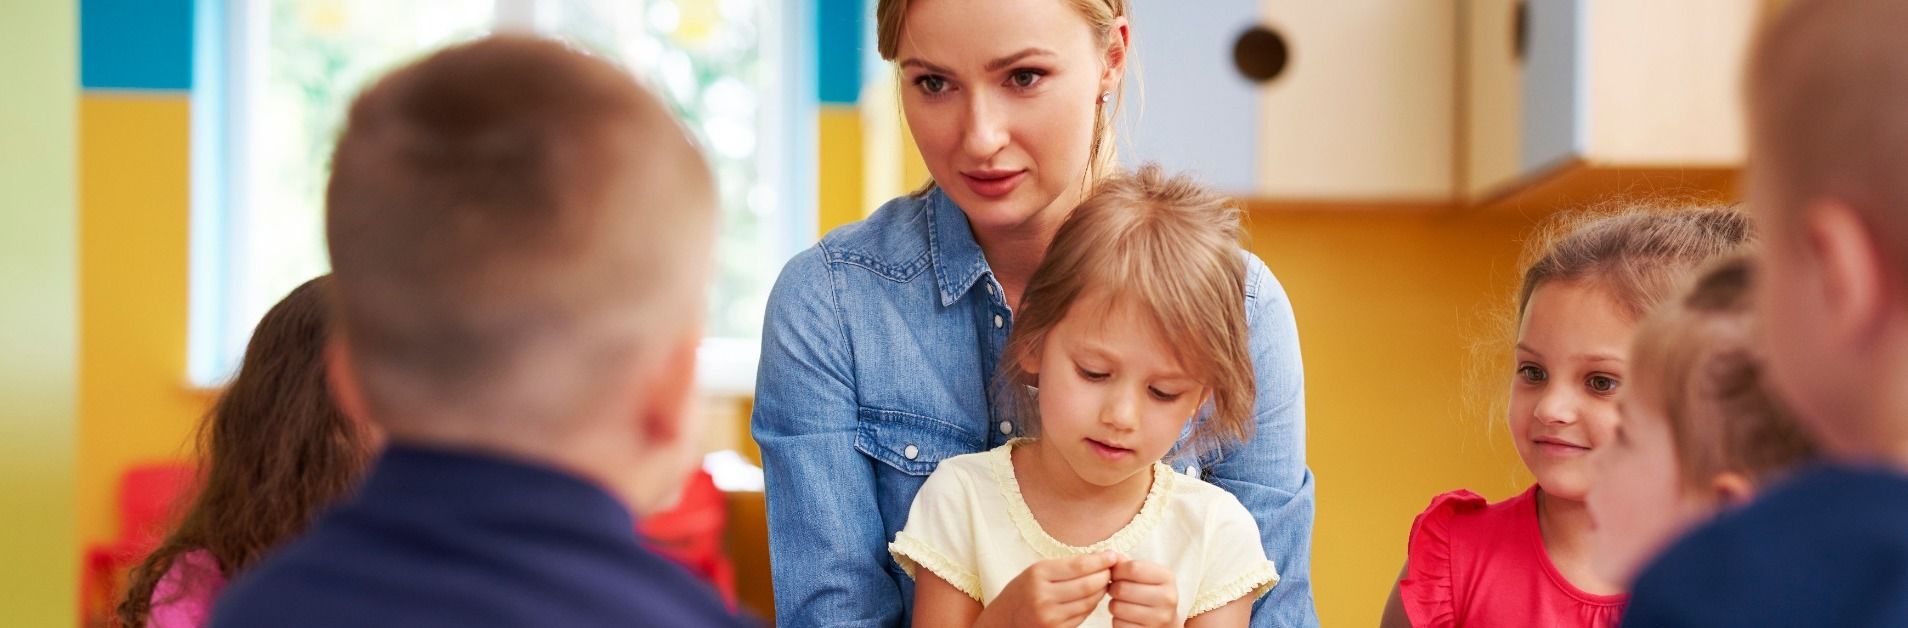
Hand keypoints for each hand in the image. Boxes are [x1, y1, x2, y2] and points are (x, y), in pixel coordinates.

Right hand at [975, 550, 1118, 627]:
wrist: (1004, 619)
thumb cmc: (1022, 591)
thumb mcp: (1036, 571)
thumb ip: (1065, 566)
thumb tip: (1100, 559)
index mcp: (1037, 575)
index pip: (1079, 566)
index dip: (1100, 560)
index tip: (1112, 555)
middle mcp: (1043, 596)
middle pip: (1088, 585)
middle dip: (1105, 576)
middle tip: (1112, 570)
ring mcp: (1050, 617)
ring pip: (1089, 602)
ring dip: (1101, 591)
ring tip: (1104, 582)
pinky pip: (1083, 615)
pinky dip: (1092, 604)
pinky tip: (1092, 597)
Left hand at [1108, 558, 1180, 627]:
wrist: (1165, 622)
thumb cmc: (1150, 593)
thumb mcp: (1145, 574)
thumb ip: (1126, 563)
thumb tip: (1109, 555)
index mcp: (1167, 577)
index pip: (1132, 568)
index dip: (1117, 570)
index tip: (1116, 575)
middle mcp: (1168, 598)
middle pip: (1122, 588)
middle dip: (1113, 588)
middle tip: (1117, 590)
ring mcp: (1160, 618)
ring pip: (1117, 607)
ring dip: (1113, 605)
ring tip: (1122, 604)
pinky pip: (1118, 624)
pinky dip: (1117, 620)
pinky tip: (1127, 618)